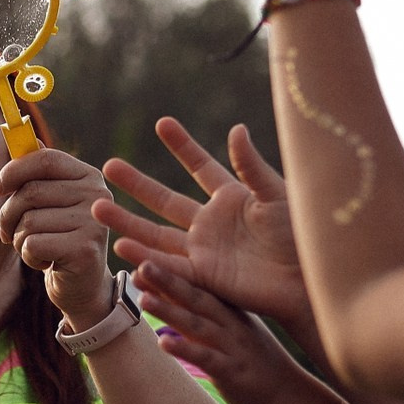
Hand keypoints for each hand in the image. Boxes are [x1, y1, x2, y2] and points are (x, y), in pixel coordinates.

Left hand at [0, 147, 114, 324]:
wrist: (82, 285)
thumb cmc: (59, 237)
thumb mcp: (49, 202)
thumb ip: (37, 171)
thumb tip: (19, 136)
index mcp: (89, 176)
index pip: (44, 159)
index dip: (14, 171)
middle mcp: (96, 196)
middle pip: (30, 193)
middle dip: (8, 215)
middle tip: (8, 231)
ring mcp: (93, 223)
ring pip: (29, 221)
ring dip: (19, 239)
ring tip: (35, 247)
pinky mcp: (84, 250)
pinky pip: (33, 244)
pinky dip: (28, 256)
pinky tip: (44, 262)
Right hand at [97, 120, 310, 334]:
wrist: (308, 280)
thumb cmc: (302, 237)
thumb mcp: (277, 195)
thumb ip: (251, 166)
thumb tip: (236, 128)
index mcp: (232, 198)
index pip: (200, 166)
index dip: (182, 146)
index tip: (162, 123)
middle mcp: (211, 223)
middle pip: (165, 200)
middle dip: (136, 184)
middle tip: (108, 165)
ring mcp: (204, 250)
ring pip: (156, 234)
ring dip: (127, 222)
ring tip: (96, 207)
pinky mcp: (204, 276)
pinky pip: (168, 266)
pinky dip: (145, 258)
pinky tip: (121, 246)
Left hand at [130, 258, 313, 403]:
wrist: (290, 396)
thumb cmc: (255, 362)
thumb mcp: (235, 333)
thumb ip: (206, 317)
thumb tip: (173, 302)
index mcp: (232, 311)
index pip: (200, 287)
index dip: (173, 274)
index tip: (144, 260)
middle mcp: (232, 323)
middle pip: (197, 298)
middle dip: (169, 281)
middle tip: (142, 263)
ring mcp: (233, 346)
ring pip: (198, 325)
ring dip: (170, 311)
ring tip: (144, 299)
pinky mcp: (233, 372)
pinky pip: (207, 359)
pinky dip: (186, 349)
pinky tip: (164, 342)